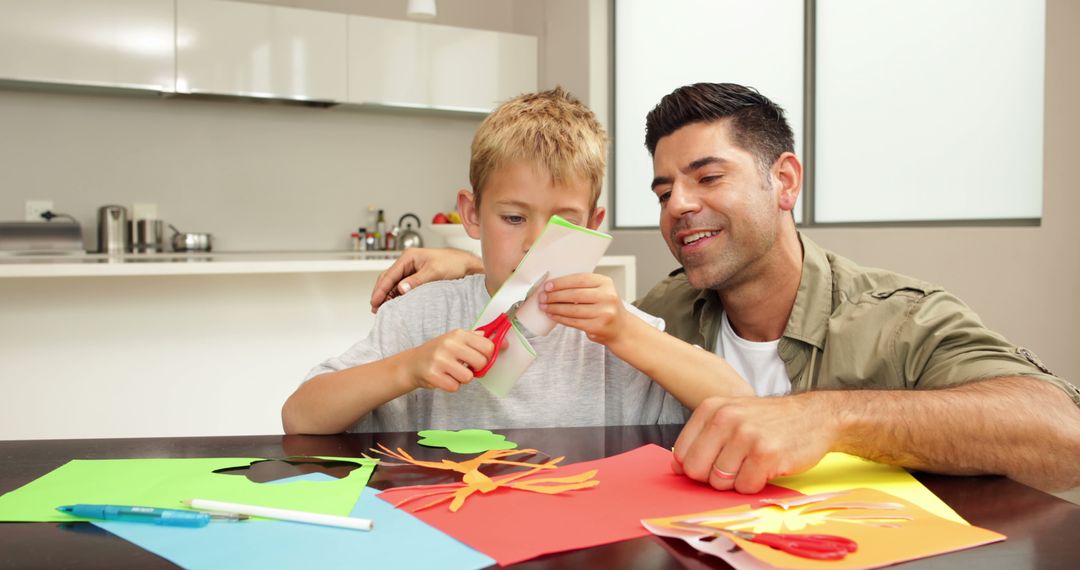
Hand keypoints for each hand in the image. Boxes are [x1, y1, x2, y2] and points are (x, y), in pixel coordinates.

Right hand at [370, 248, 483, 312]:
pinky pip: (402, 287)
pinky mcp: (416, 277)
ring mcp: (411, 270)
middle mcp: (408, 262)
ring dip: (387, 295)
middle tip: (375, 308)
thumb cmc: (452, 264)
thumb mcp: (434, 272)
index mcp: (409, 257)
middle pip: (388, 278)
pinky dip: (395, 295)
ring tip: (382, 309)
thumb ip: (417, 281)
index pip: (389, 274)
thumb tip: (400, 288)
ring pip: (393, 284)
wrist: (465, 265)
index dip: (380, 289)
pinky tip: (393, 304)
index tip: (375, 301)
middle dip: (380, 293)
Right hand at [408, 329, 495, 391]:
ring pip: (468, 377)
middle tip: (466, 366)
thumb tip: (504, 343)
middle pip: (481, 362)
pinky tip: (444, 377)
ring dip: (462, 378)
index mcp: (459, 334)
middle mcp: (449, 344)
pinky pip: (454, 387)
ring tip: (453, 372)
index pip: (487, 346)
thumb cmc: (440, 352)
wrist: (413, 363)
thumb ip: (479, 340)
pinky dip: (451, 385)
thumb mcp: (457, 340)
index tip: (481, 358)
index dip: (488, 356)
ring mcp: (440, 360)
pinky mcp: (433, 375)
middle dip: (477, 369)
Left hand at [539, 273, 625, 344]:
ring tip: (544, 306)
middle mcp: (607, 297)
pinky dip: (560, 318)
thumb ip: (582, 287)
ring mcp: (604, 313)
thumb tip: (554, 286)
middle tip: (542, 297)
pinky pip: (573, 322)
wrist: (621, 329)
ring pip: (572, 310)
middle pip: (574, 295)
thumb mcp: (600, 291)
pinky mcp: (598, 327)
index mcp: (606, 283)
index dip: (561, 282)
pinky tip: (553, 315)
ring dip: (555, 308)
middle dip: (555, 296)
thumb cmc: (606, 308)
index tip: (548, 285)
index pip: (579, 279)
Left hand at [671, 394, 837, 493]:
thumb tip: (678, 466)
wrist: (815, 416)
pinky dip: (755, 485)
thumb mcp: (731, 415)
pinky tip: (766, 468)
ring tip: (753, 463)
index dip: (697, 466)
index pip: (682, 453)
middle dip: (713, 477)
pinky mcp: (766, 454)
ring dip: (737, 481)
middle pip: (696, 470)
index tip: (713, 463)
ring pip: (720, 482)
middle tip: (734, 467)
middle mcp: (725, 418)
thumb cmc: (770, 421)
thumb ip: (704, 437)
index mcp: (711, 409)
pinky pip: (745, 487)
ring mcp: (746, 435)